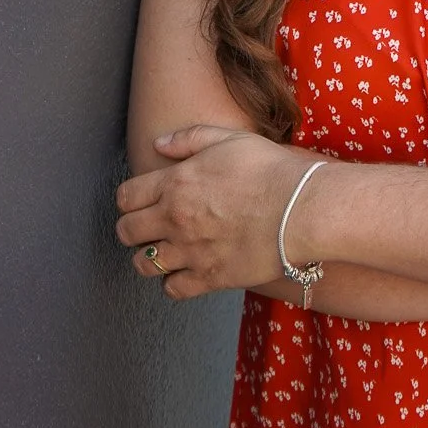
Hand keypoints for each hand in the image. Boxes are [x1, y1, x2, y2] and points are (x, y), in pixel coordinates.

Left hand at [116, 123, 313, 300]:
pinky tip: (186, 271)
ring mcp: (190, 251)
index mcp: (175, 184)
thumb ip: (189, 139)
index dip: (129, 199)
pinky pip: (173, 289)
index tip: (140, 201)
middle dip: (132, 228)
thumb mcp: (229, 138)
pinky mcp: (210, 277)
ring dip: (148, 258)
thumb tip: (158, 144)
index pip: (125, 197)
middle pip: (127, 232)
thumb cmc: (269, 170)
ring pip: (143, 265)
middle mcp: (175, 219)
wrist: (301, 208)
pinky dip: (174, 282)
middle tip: (146, 227)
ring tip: (164, 251)